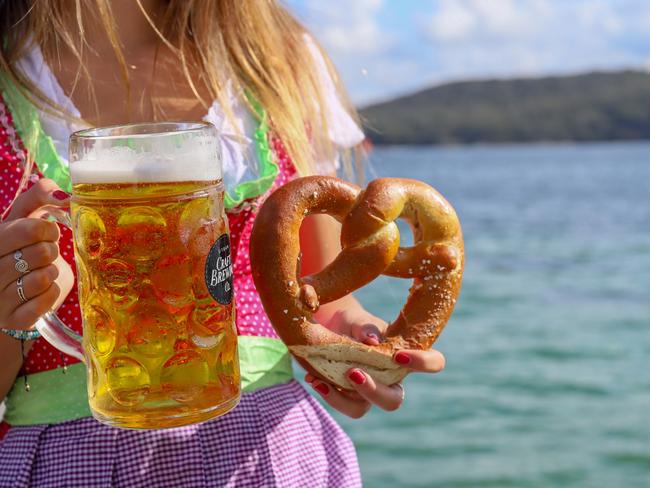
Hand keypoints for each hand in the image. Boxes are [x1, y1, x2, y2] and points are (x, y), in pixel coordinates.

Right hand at [0, 179, 73, 329]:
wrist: (10, 293)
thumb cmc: (19, 249)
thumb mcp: (22, 219)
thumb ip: (39, 197)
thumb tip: (65, 195)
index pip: (31, 229)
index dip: (49, 230)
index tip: (48, 234)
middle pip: (41, 253)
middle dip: (51, 251)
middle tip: (45, 254)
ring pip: (42, 278)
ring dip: (51, 272)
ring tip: (42, 271)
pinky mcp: (14, 319)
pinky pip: (45, 301)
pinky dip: (52, 293)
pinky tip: (43, 289)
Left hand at [305, 308, 445, 418]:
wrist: (330, 327)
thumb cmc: (354, 322)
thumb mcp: (359, 318)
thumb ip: (366, 327)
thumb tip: (371, 341)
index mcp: (405, 356)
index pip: (433, 363)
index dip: (423, 364)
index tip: (399, 356)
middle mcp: (390, 379)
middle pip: (394, 400)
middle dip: (375, 391)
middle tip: (354, 373)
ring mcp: (367, 391)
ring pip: (361, 409)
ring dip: (342, 398)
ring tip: (322, 381)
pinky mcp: (345, 396)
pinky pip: (340, 403)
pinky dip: (325, 392)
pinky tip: (313, 380)